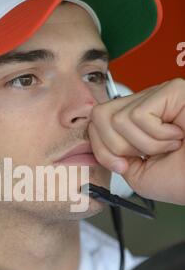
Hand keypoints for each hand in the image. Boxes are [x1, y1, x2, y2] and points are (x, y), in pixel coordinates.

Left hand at [88, 78, 184, 204]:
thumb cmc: (182, 179)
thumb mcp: (136, 173)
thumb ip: (112, 155)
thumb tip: (93, 138)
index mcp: (135, 124)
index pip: (95, 122)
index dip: (101, 148)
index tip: (122, 165)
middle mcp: (144, 106)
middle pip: (99, 116)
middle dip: (116, 147)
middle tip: (145, 155)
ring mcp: (157, 95)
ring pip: (117, 119)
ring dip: (145, 144)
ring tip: (170, 145)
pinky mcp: (171, 90)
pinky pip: (138, 116)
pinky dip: (157, 136)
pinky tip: (178, 135)